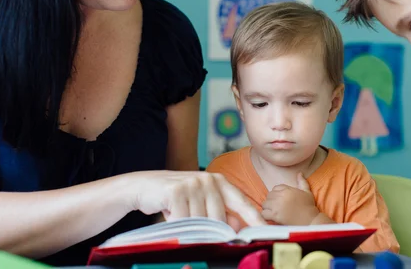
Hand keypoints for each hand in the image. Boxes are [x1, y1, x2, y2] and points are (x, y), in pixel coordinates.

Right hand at [129, 171, 264, 229]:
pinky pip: (184, 221)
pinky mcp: (177, 190)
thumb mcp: (199, 203)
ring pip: (201, 222)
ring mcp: (193, 183)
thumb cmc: (175, 198)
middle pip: (219, 219)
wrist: (143, 186)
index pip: (242, 203)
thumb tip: (237, 229)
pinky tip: (169, 212)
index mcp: (219, 182)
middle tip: (193, 225)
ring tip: (178, 215)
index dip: (255, 219)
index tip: (266, 232)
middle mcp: (209, 179)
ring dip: (189, 225)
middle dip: (208, 229)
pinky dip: (176, 224)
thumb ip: (220, 213)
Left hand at [261, 173, 318, 225]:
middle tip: (276, 207)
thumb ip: (302, 182)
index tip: (281, 200)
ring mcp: (277, 206)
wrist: (310, 220)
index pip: (275, 188)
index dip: (277, 194)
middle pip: (269, 195)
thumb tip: (299, 173)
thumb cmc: (308, 206)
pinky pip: (264, 213)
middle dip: (272, 200)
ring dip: (268, 208)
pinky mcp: (275, 215)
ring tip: (273, 212)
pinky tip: (270, 217)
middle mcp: (280, 196)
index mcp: (287, 190)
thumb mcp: (307, 192)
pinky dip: (266, 216)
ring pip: (265, 204)